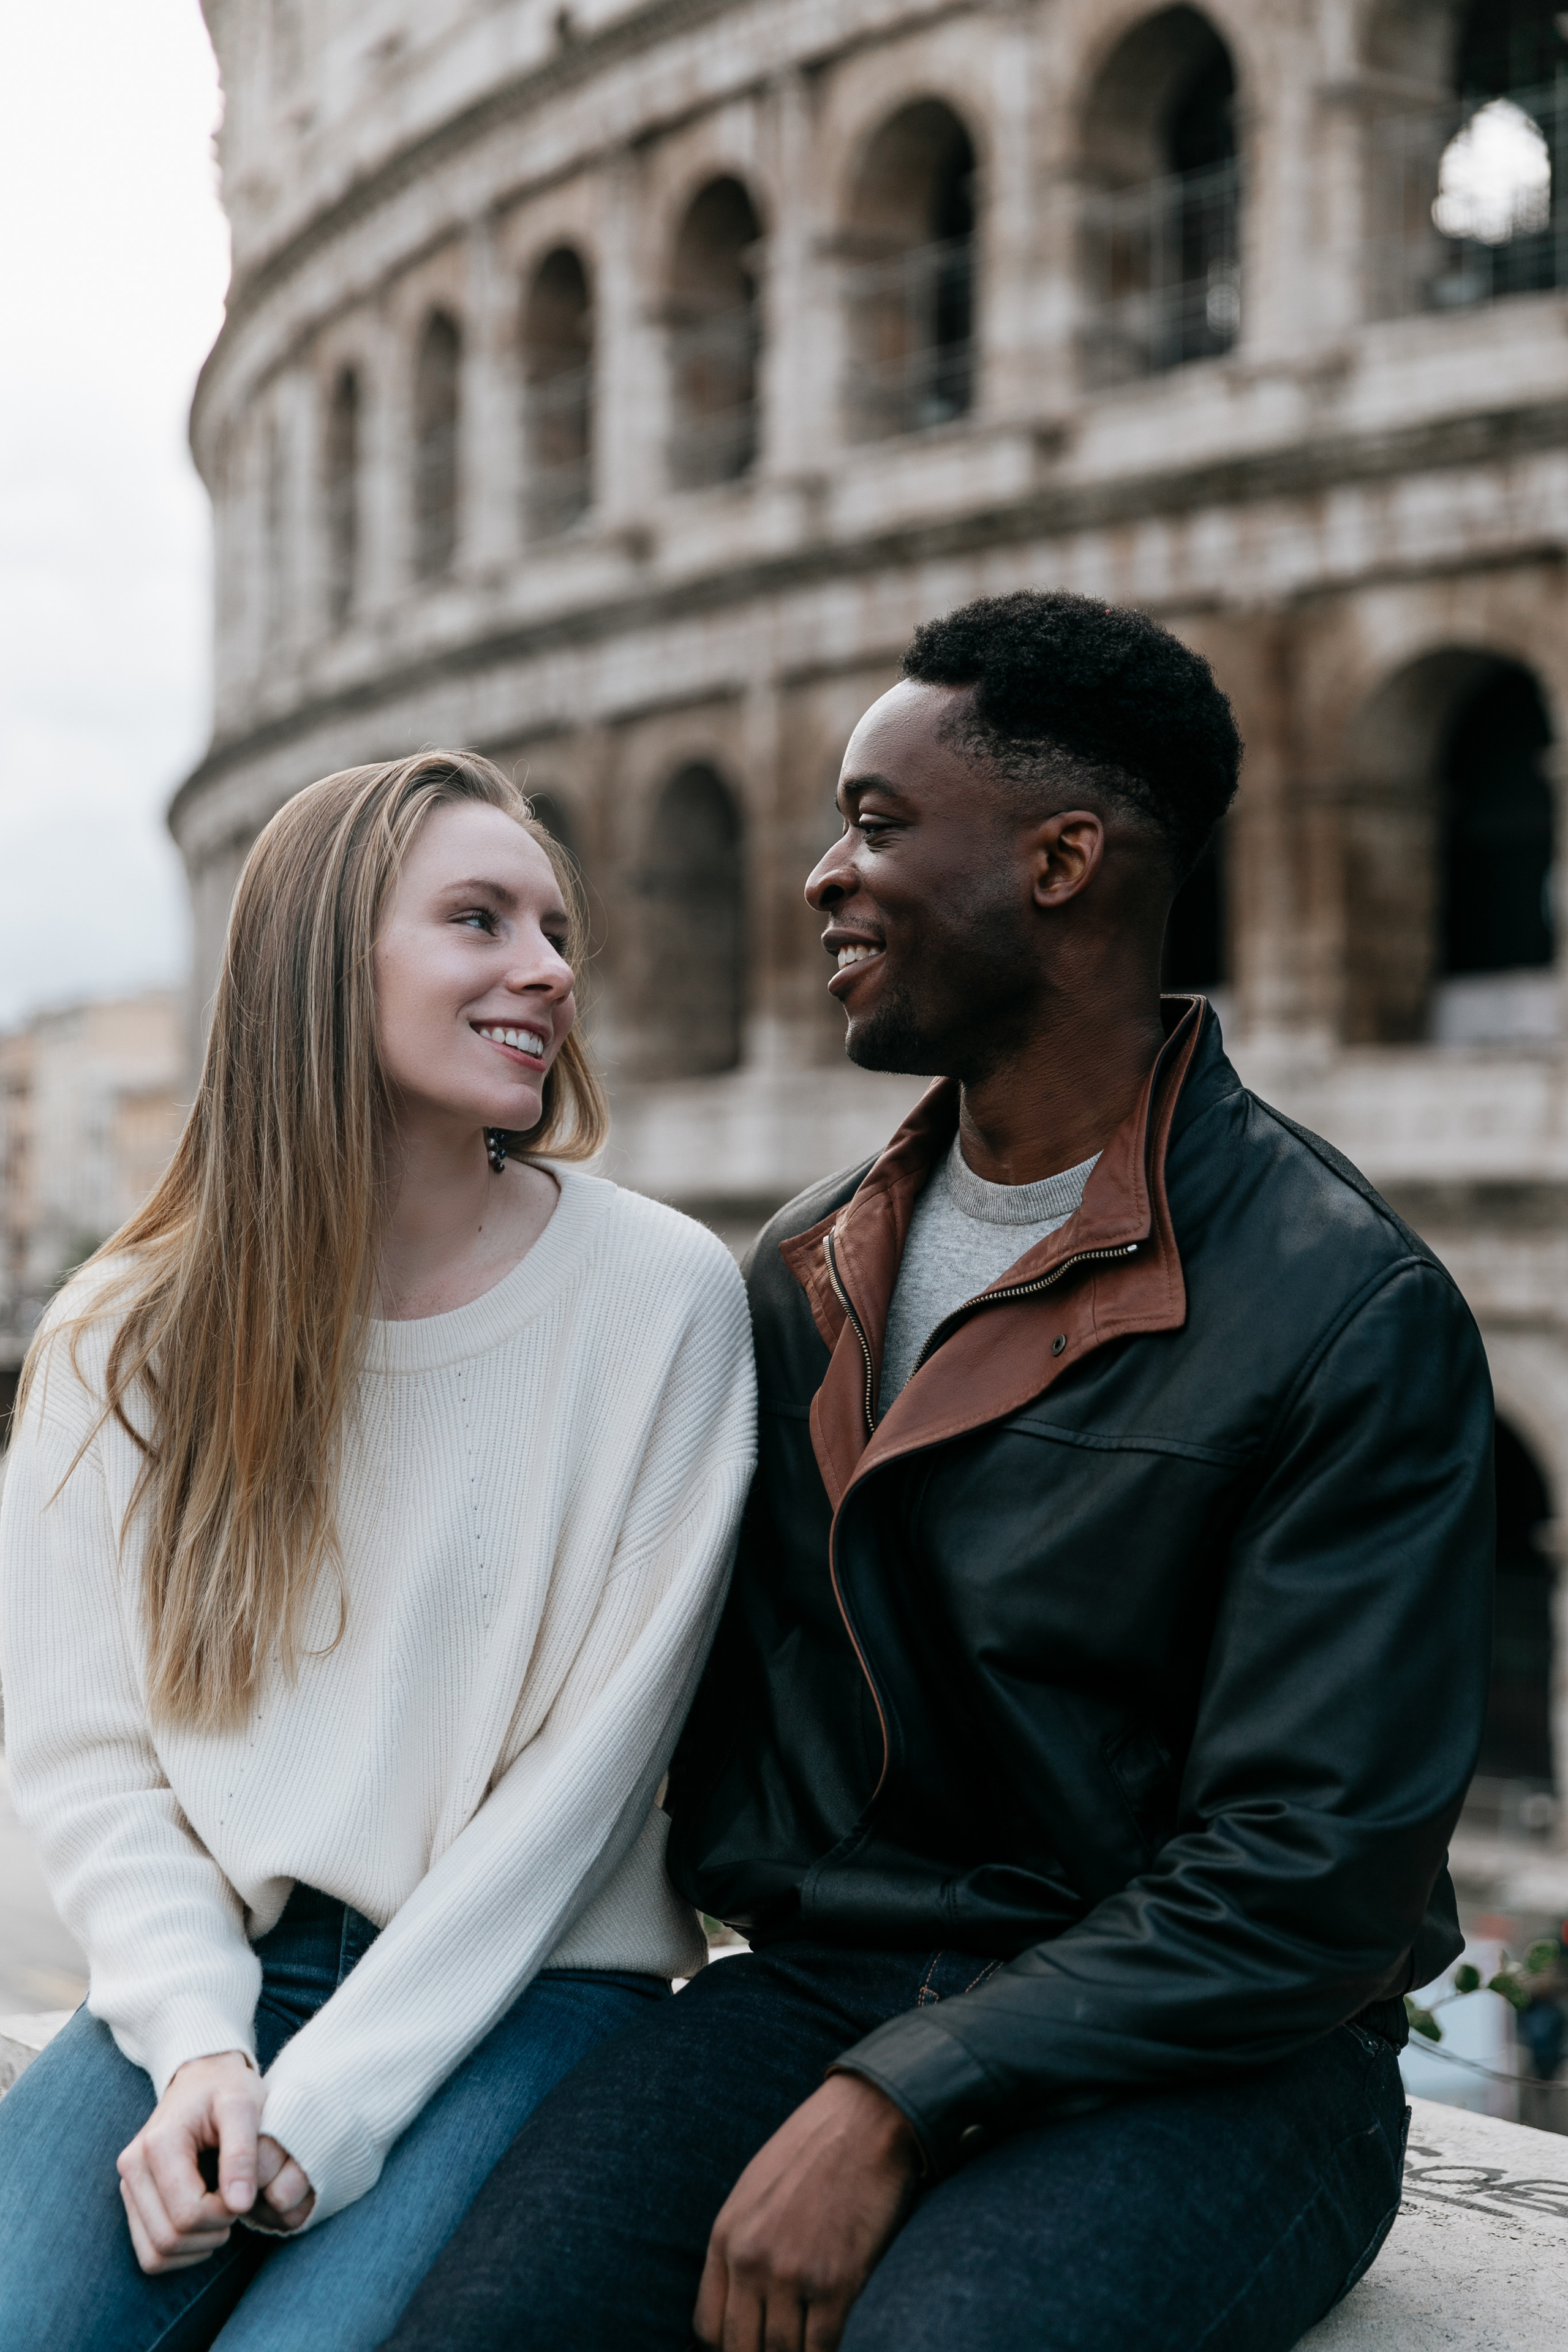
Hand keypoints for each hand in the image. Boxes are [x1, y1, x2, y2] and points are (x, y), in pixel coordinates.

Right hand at [115, 2051, 315, 2272]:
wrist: (202, 2076)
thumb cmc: (226, 2088)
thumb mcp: (244, 2107)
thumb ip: (243, 2154)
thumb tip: (240, 2206)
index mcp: (158, 2144)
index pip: (188, 2213)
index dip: (223, 2215)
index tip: (244, 2193)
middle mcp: (132, 2167)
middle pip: (168, 2239)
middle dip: (211, 2234)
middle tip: (235, 2205)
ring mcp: (127, 2185)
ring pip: (155, 2254)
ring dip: (196, 2248)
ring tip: (221, 2215)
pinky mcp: (132, 2198)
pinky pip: (149, 2252)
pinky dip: (180, 2252)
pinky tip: (205, 2225)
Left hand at [693, 2074, 922, 2351]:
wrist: (868, 2119)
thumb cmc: (815, 2151)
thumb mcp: (755, 2189)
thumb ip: (742, 2245)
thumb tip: (742, 2304)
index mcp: (726, 2236)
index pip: (708, 2328)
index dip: (729, 2349)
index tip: (752, 2347)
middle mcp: (751, 2259)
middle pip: (741, 2349)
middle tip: (780, 2348)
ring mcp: (793, 2273)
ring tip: (804, 2345)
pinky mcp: (837, 2282)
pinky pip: (822, 2348)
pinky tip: (832, 2343)